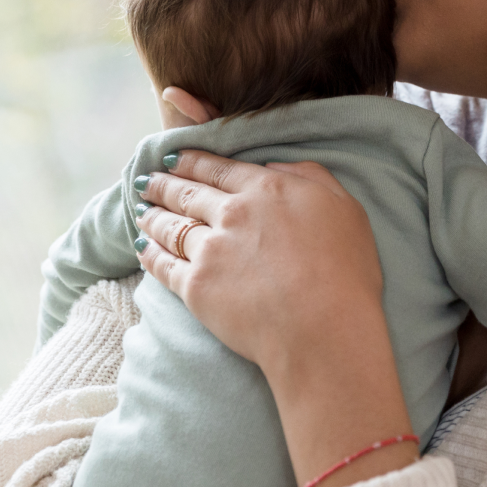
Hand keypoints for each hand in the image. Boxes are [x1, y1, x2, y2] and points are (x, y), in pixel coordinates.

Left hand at [134, 152, 416, 486]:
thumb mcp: (345, 206)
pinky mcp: (195, 288)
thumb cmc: (345, 269)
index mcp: (267, 188)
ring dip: (152, 216)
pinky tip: (142, 248)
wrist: (323, 328)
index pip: (219, 168)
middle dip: (164, 184)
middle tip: (147, 180)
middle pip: (187, 193)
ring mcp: (209, 250)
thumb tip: (275, 166)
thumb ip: (311, 176)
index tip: (175, 158)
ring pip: (171, 226)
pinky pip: (163, 265)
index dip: (193, 161)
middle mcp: (232, 213)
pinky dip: (149, 254)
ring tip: (141, 211)